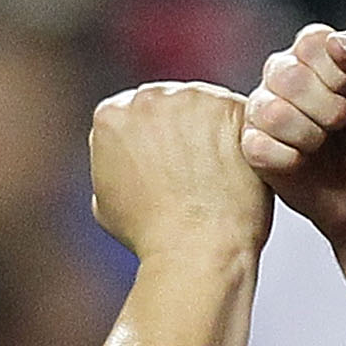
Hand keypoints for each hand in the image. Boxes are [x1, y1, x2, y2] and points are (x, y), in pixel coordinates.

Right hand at [89, 80, 271, 258]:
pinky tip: (238, 171)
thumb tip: (126, 159)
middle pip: (169, 103)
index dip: (152, 142)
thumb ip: (112, 164)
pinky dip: (241, 140)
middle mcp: (149, 96)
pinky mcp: (233, 107)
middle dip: (181, 130)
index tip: (166, 166)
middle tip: (195, 171)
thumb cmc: (150, 235)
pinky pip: (240, 117)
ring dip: (211, 130)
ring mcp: (194, 97)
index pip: (133, 115)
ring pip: (205, 105)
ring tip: (217, 174)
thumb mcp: (105, 201)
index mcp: (112, 115)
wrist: (195, 248)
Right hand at [240, 24, 345, 252]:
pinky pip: (259, 148)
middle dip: (327, 108)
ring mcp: (263, 111)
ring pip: (271, 113)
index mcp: (312, 51)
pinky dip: (291, 160)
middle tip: (342, 123)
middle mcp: (282, 74)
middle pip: (287, 77)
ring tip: (324, 143)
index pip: (311, 44)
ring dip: (310, 135)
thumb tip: (336, 43)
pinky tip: (305, 162)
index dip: (339, 76)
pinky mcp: (252, 147)